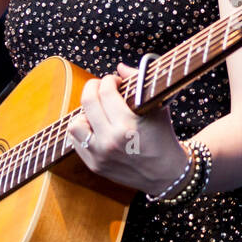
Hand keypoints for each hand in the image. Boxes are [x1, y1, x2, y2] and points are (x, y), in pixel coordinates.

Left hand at [67, 62, 188, 195]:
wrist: (165, 173)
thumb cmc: (163, 137)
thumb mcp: (158, 107)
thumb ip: (139, 83)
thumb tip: (120, 67)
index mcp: (127, 125)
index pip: (106, 91)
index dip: (108, 80)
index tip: (114, 81)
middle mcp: (110, 141)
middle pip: (87, 102)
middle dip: (93, 87)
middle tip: (101, 87)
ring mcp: (100, 155)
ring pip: (75, 124)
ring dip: (84, 113)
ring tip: (97, 111)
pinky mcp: (94, 166)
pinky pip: (76, 142)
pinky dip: (83, 130)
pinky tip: (95, 126)